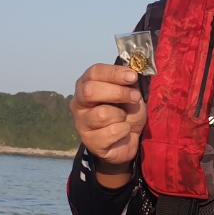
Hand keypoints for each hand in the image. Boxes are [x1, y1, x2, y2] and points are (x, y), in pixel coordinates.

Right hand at [70, 64, 145, 181]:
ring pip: (102, 114)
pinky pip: (111, 132)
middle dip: (117, 93)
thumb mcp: (131, 94)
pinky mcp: (89, 141)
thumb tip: (131, 73)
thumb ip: (128, 83)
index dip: (114, 73)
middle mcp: (78, 103)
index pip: (94, 73)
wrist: (129, 140)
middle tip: (135, 97)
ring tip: (124, 119)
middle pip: (90, 91)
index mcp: (86, 85)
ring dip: (121, 115)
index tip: (132, 76)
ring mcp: (81, 123)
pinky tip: (123, 132)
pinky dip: (124, 131)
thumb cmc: (127, 112)